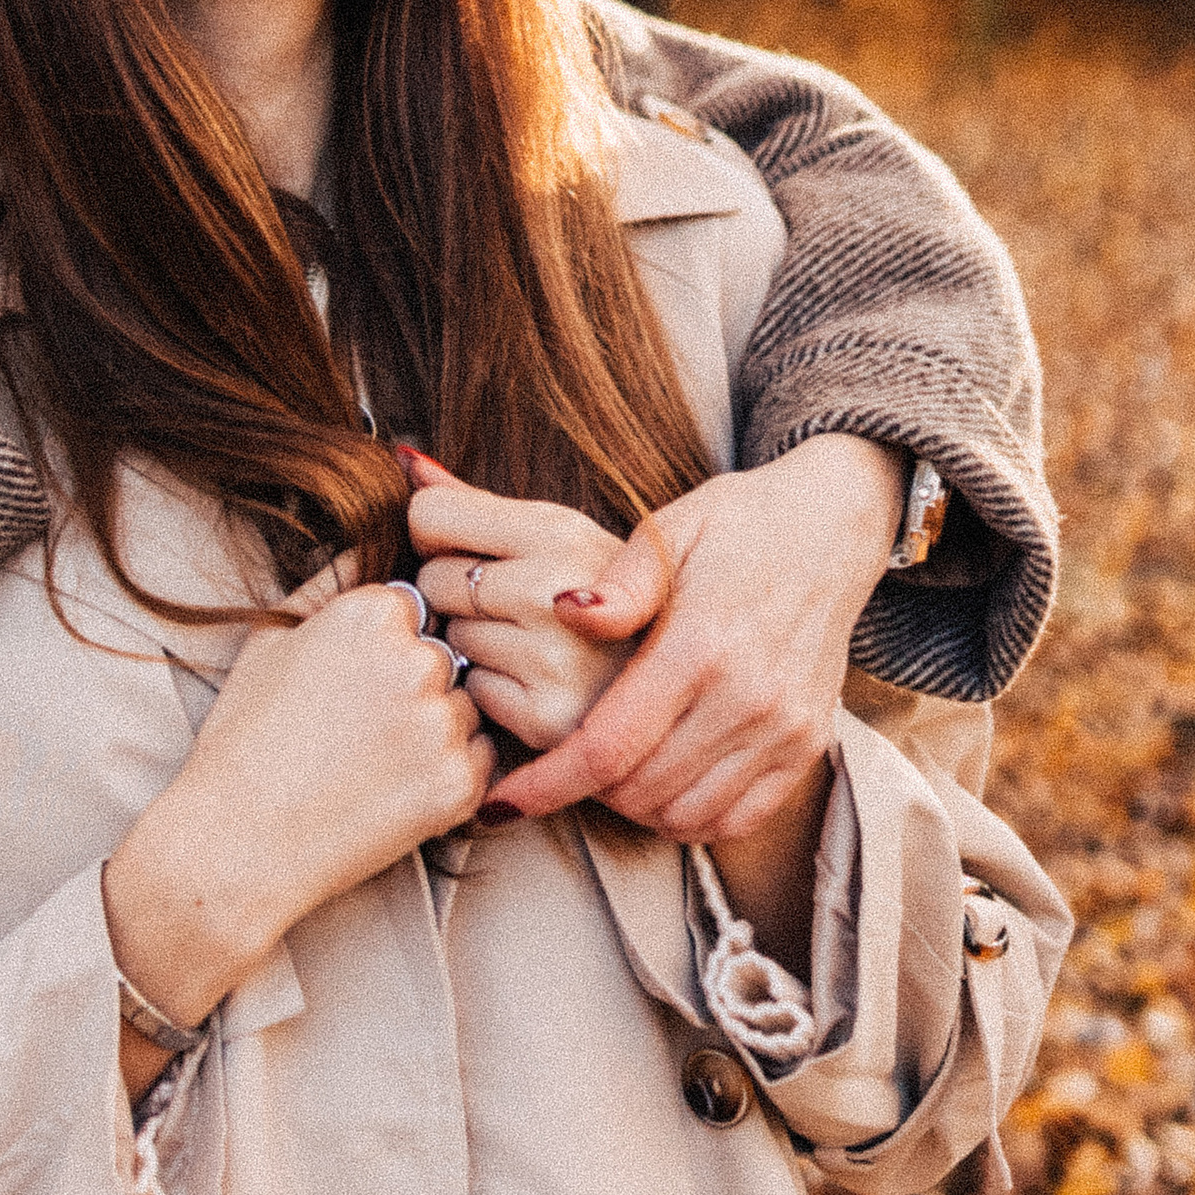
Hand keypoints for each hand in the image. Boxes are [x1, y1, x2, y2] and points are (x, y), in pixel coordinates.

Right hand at [103, 585, 490, 1046]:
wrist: (240, 840)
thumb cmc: (246, 736)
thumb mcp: (269, 637)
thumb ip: (328, 583)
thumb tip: (369, 544)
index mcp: (372, 612)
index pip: (413, 607)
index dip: (382, 647)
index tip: (350, 682)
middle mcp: (418, 659)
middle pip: (444, 654)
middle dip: (413, 683)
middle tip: (360, 726)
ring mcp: (444, 724)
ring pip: (464, 705)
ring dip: (434, 726)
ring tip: (372, 760)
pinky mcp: (461, 784)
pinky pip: (480, 758)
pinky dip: (447, 771)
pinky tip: (392, 786)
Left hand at [409, 467, 670, 751]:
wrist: (790, 639)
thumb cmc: (694, 568)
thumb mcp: (593, 522)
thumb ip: (491, 503)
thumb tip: (404, 463)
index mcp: (570, 539)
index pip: (433, 517)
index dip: (437, 526)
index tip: (468, 540)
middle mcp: (560, 602)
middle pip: (436, 581)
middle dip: (462, 589)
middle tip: (521, 598)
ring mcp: (558, 672)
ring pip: (454, 647)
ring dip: (481, 648)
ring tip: (546, 643)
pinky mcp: (558, 730)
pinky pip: (480, 703)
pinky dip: (502, 698)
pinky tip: (553, 685)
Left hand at [463, 434, 905, 845]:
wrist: (834, 529)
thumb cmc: (737, 524)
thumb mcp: (668, 531)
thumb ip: (616, 586)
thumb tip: (560, 611)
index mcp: (699, 646)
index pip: (607, 747)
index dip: (548, 784)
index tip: (502, 802)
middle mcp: (748, 699)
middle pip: (639, 791)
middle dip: (584, 788)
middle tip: (561, 761)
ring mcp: (785, 730)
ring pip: (684, 815)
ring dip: (634, 805)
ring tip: (611, 768)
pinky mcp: (809, 747)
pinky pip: (737, 819)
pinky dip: (690, 816)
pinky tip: (663, 782)